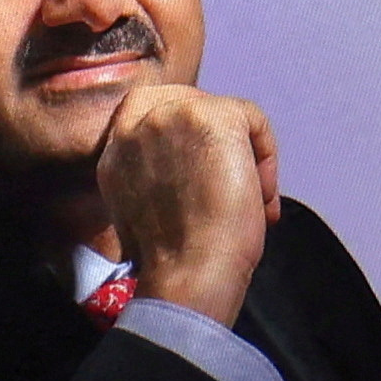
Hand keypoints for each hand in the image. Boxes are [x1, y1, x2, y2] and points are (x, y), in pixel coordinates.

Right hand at [95, 85, 278, 325]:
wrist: (188, 274)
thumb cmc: (177, 259)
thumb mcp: (148, 206)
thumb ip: (158, 173)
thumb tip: (198, 165)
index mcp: (115, 152)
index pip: (148, 110)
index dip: (187, 131)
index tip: (208, 165)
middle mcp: (136, 128)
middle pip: (192, 105)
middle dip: (221, 143)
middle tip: (237, 186)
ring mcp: (171, 116)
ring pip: (225, 115)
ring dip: (245, 159)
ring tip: (252, 204)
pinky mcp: (210, 116)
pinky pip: (253, 120)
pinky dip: (266, 158)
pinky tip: (260, 198)